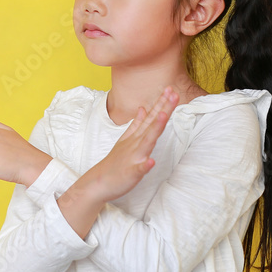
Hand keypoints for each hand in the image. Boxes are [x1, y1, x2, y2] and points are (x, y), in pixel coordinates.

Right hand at [89, 86, 178, 201]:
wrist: (98, 182)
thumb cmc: (115, 163)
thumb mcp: (125, 140)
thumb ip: (136, 125)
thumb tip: (143, 108)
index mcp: (136, 137)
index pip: (151, 117)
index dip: (161, 104)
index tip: (170, 89)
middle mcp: (136, 144)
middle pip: (152, 124)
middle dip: (163, 109)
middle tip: (173, 93)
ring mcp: (133, 157)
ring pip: (146, 142)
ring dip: (154, 129)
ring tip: (163, 116)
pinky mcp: (131, 173)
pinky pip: (139, 169)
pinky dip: (145, 165)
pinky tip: (151, 161)